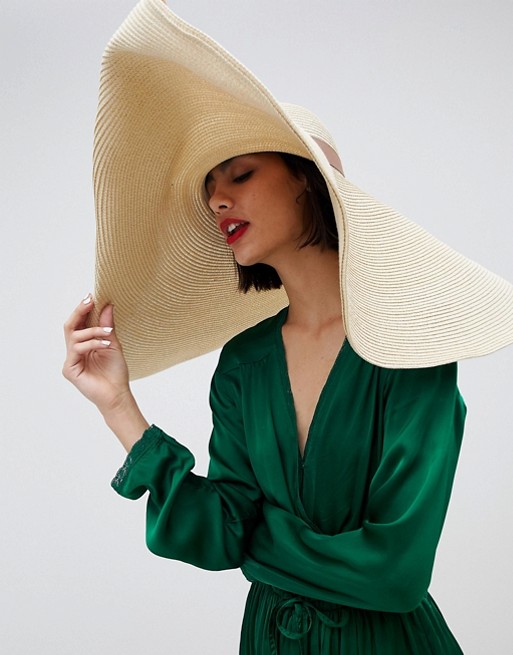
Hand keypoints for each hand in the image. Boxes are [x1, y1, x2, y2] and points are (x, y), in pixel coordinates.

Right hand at [63, 295, 149, 450]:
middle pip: (70, 325)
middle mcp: (74, 350)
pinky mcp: (69, 369)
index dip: (83, 309)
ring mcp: (71, 360)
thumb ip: (107, 326)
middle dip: (79, 311)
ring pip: (74, 336)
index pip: (79, 323)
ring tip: (108, 333)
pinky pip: (76, 350)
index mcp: (84, 344)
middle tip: (90, 301)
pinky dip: (91, 344)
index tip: (91, 296)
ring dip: (93, 331)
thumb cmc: (115, 372)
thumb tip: (107, 305)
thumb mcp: (113, 344)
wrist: (118, 393)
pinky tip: (104, 344)